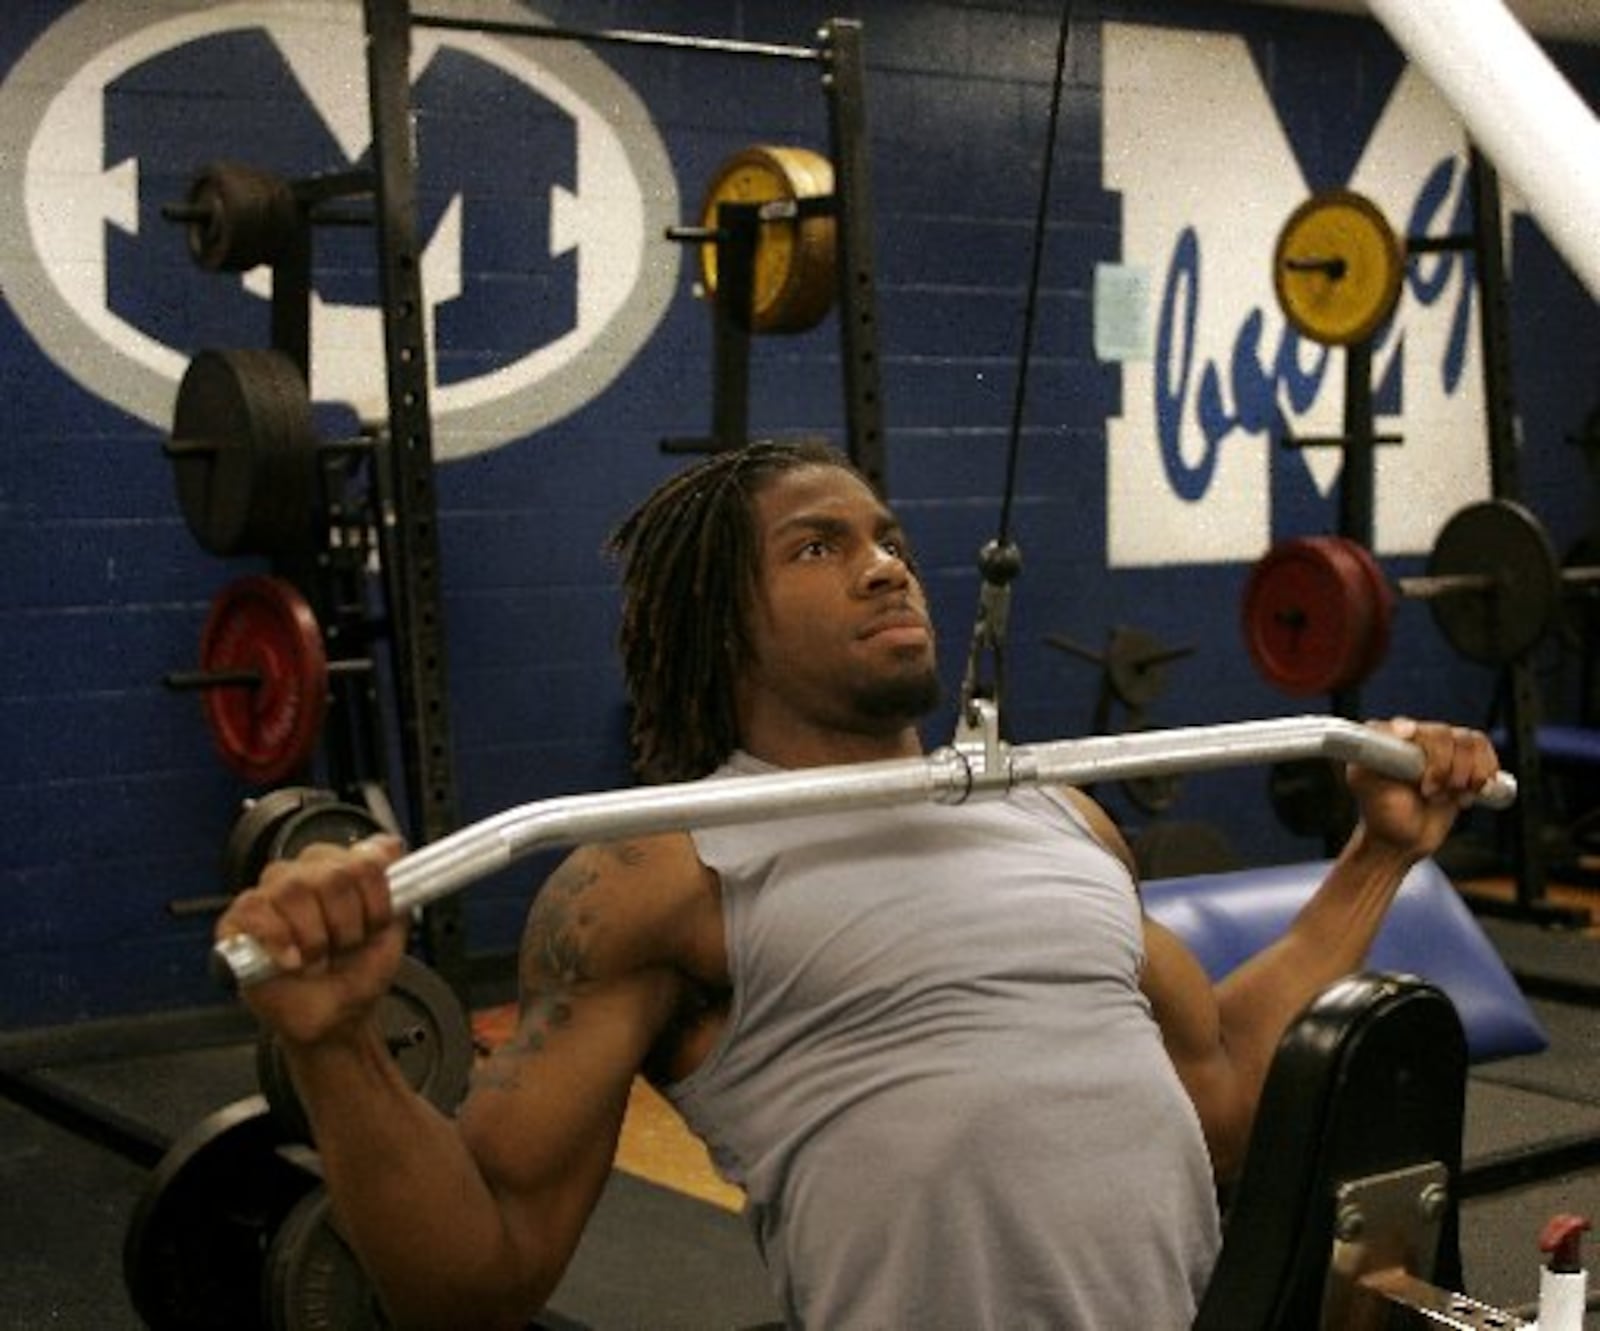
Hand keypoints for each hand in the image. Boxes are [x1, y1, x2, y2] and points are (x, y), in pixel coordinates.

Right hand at [214, 834, 408, 1046]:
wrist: (334, 1019)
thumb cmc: (357, 975)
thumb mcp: (391, 933)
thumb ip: (397, 888)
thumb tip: (392, 846)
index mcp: (344, 869)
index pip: (365, 854)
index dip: (376, 893)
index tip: (375, 923)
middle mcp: (307, 872)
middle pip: (334, 873)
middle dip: (347, 922)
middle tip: (344, 947)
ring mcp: (271, 893)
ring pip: (295, 889)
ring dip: (315, 937)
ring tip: (316, 958)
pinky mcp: (239, 919)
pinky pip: (256, 909)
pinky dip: (279, 940)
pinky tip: (290, 961)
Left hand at [1346, 717, 1499, 858]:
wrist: (1402, 838)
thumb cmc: (1380, 812)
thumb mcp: (1366, 784)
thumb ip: (1374, 754)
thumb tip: (1403, 728)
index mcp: (1387, 736)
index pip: (1414, 726)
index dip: (1428, 751)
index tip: (1424, 777)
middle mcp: (1415, 735)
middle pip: (1446, 734)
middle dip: (1444, 769)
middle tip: (1431, 793)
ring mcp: (1440, 746)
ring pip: (1470, 741)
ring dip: (1466, 773)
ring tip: (1451, 795)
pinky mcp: (1462, 759)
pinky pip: (1484, 750)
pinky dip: (1484, 773)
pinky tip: (1469, 793)